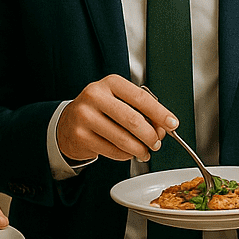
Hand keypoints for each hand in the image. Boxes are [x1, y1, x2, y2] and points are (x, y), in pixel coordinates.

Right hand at [56, 75, 171, 162]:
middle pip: (133, 120)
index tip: (172, 124)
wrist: (67, 122)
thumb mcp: (118, 100)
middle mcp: (95, 96)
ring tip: (144, 152)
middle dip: (150, 135)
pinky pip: (112, 151)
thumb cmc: (99, 110)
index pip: (140, 98)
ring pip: (123, 139)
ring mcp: (85, 116)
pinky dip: (125, 155)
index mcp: (110, 83)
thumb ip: (140, 111)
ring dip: (139, 149)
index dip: (160, 113)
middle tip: (156, 143)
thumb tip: (162, 128)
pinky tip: (128, 153)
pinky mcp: (81, 136)